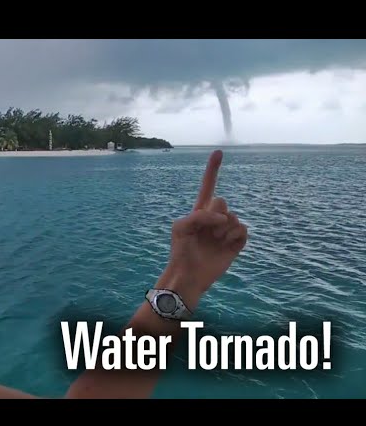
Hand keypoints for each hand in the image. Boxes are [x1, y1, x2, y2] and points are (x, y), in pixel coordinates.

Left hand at [166, 150, 247, 298]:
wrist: (189, 274)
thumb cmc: (180, 250)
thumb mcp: (180, 227)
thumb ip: (198, 215)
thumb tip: (222, 218)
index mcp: (200, 211)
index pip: (208, 186)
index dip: (213, 169)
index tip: (218, 152)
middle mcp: (214, 218)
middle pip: (222, 201)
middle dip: (215, 214)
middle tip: (207, 230)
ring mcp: (226, 230)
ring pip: (234, 217)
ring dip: (223, 229)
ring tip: (213, 240)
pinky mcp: (236, 242)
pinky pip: (244, 230)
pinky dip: (234, 235)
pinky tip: (226, 244)